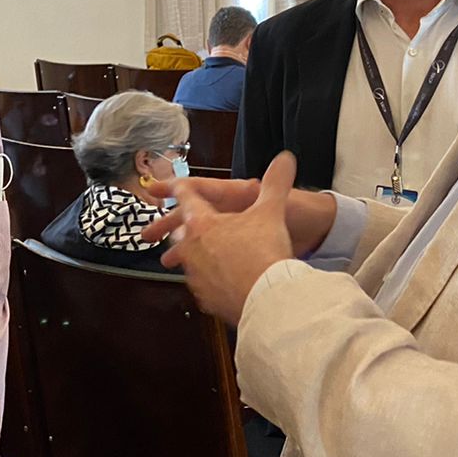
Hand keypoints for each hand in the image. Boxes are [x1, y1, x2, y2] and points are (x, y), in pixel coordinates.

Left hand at [159, 152, 295, 324]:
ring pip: (188, 262)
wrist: (267, 297)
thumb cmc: (264, 252)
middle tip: (173, 229)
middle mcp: (192, 248)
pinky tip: (219, 282)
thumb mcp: (271, 211)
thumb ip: (276, 183)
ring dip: (192, 257)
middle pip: (180, 233)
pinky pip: (203, 286)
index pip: (186, 197)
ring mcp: (196, 276)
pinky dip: (209, 281)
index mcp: (202, 222)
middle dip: (179, 229)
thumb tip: (285, 159)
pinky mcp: (206, 298)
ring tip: (195, 258)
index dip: (179, 188)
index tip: (172, 186)